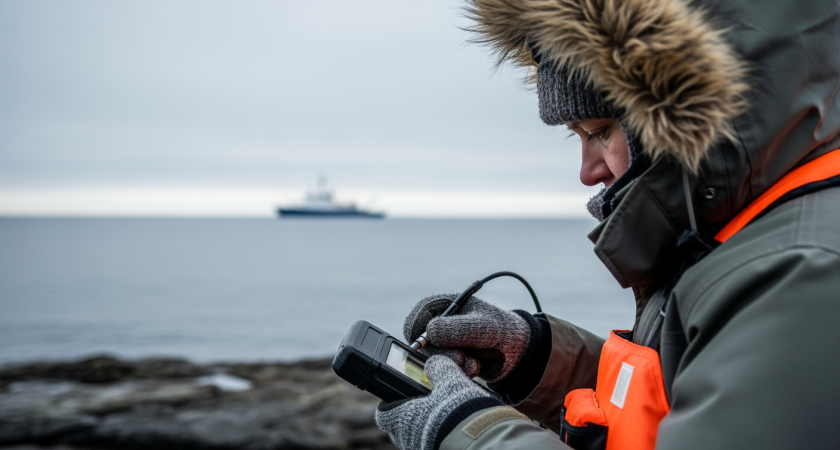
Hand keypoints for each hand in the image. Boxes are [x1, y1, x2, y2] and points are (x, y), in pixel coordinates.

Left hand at [375, 355, 500, 449]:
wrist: (481, 442)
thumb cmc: (459, 412)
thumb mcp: (450, 381)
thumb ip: (439, 368)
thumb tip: (434, 362)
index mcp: (403, 419)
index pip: (383, 415)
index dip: (388, 405)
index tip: (397, 397)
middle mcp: (407, 440)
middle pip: (401, 428)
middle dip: (412, 415)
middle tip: (427, 404)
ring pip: (417, 438)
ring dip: (427, 427)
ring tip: (446, 416)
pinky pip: (433, 444)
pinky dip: (440, 437)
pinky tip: (456, 430)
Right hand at [403, 293, 531, 382]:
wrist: (517, 353)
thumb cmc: (503, 330)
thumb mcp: (485, 327)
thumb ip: (458, 329)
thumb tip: (429, 332)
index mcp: (445, 305)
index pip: (418, 314)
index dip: (416, 329)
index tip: (424, 344)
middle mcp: (439, 323)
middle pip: (420, 341)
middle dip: (439, 353)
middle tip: (460, 358)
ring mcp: (443, 343)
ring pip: (431, 358)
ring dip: (451, 364)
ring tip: (474, 364)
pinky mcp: (448, 360)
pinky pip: (441, 370)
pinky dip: (457, 372)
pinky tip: (474, 368)